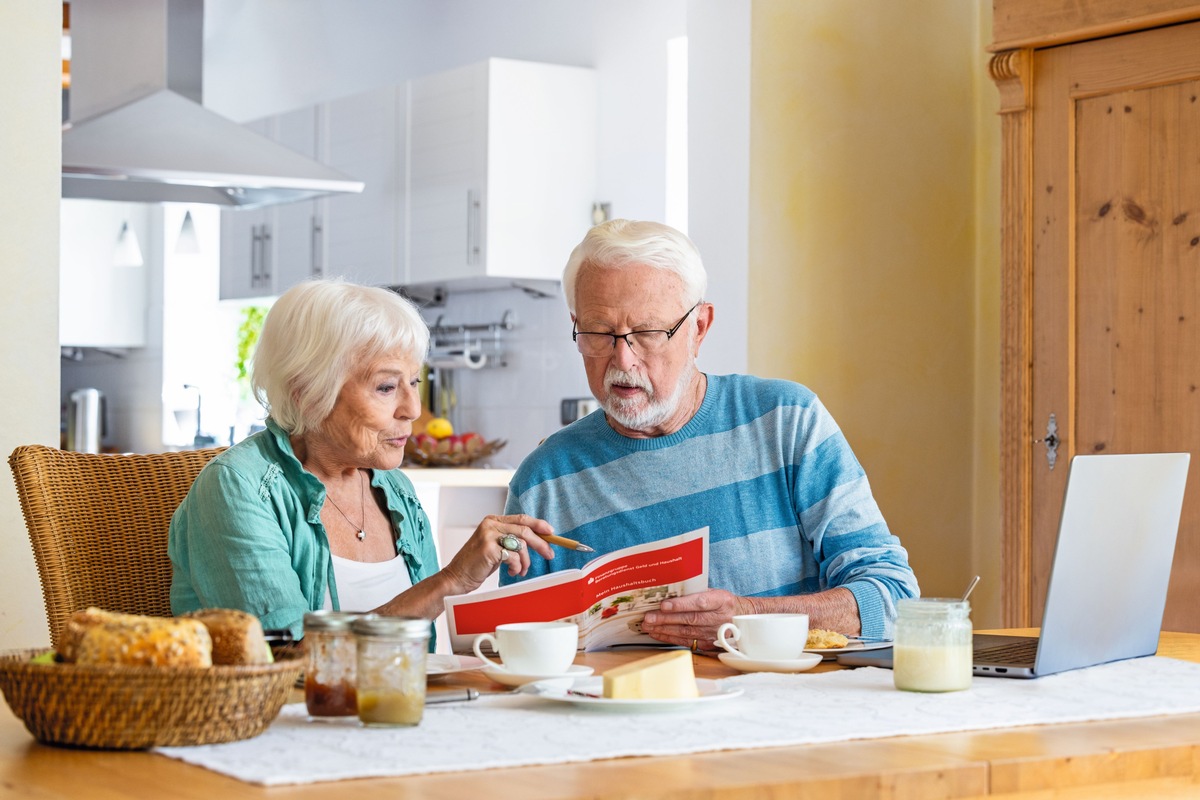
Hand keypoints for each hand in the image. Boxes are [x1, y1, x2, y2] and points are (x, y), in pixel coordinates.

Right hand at [440, 514, 555, 592]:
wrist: (456, 577)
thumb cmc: (477, 564)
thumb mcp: (495, 546)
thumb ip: (511, 539)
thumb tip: (537, 539)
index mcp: (493, 520)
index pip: (521, 518)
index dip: (538, 524)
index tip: (551, 532)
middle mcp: (490, 524)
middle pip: (525, 530)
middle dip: (541, 543)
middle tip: (549, 554)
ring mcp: (489, 535)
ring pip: (521, 544)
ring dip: (526, 561)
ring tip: (521, 570)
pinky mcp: (489, 548)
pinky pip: (514, 556)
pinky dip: (517, 566)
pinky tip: (511, 572)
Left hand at [639, 589, 754, 651]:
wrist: (743, 619)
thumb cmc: (724, 602)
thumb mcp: (716, 592)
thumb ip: (696, 592)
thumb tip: (670, 590)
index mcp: (722, 601)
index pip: (700, 602)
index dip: (681, 604)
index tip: (664, 605)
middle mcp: (719, 618)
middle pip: (690, 619)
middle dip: (666, 619)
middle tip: (648, 618)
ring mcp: (714, 633)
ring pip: (686, 632)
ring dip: (664, 630)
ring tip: (648, 626)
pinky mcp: (709, 644)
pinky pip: (687, 641)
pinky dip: (670, 638)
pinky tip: (658, 634)